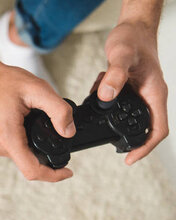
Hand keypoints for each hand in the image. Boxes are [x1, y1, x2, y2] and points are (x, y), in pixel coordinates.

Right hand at [0, 63, 75, 181]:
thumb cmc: (3, 81)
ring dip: (29, 142)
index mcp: (6, 136)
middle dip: (42, 148)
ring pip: (19, 154)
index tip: (68, 172)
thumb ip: (59, 111)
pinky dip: (20, 139)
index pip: (32, 170)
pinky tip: (18, 121)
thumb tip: (69, 133)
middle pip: (27, 161)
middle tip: (44, 122)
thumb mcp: (38, 89)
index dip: (53, 175)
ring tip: (27, 117)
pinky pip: (10, 148)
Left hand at [96, 20, 168, 163]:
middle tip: (107, 144)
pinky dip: (104, 102)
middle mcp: (149, 96)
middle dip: (125, 138)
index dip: (145, 147)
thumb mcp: (122, 56)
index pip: (158, 129)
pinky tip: (95, 94)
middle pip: (144, 127)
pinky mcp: (128, 89)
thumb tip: (106, 97)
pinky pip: (117, 104)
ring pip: (127, 115)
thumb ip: (114, 76)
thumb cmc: (133, 39)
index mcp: (154, 93)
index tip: (129, 159)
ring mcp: (140, 93)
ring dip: (110, 116)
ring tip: (96, 109)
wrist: (133, 27)